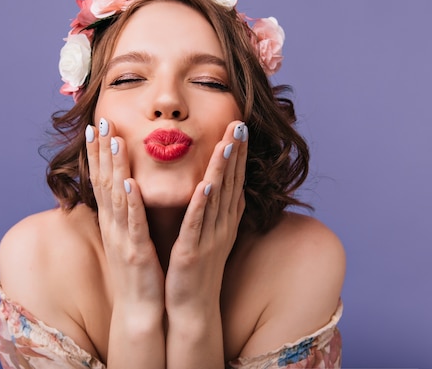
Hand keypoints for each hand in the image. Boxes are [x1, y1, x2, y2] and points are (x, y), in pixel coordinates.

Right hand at [86, 117, 164, 313]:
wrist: (139, 307)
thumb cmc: (136, 271)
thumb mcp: (126, 236)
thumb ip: (124, 212)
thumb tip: (123, 189)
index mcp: (113, 220)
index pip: (102, 180)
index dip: (97, 154)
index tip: (96, 127)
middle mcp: (113, 225)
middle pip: (104, 182)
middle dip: (101, 151)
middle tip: (99, 122)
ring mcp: (123, 238)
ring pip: (117, 197)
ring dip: (114, 168)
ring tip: (114, 142)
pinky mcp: (136, 252)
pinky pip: (134, 224)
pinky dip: (131, 203)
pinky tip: (130, 184)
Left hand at [165, 120, 247, 314]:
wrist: (192, 307)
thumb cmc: (199, 269)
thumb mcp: (212, 234)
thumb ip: (215, 210)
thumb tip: (221, 187)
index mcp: (224, 220)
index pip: (234, 180)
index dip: (238, 154)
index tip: (239, 127)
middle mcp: (222, 225)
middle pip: (230, 183)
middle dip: (235, 153)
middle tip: (239, 124)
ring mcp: (210, 238)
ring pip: (217, 197)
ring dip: (221, 170)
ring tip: (226, 143)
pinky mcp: (193, 251)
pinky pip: (196, 223)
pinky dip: (201, 203)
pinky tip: (205, 184)